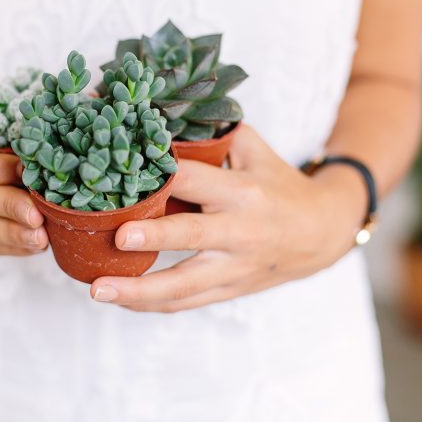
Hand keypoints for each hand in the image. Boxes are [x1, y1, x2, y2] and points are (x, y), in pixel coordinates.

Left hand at [89, 124, 367, 311]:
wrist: (323, 232)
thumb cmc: (281, 186)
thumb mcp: (255, 151)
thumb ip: (215, 135)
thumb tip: (165, 116)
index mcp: (242, 191)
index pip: (197, 179)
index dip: (164, 174)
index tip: (127, 173)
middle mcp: (239, 231)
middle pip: (192, 236)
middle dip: (154, 238)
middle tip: (117, 237)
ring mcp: (234, 266)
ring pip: (184, 285)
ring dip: (139, 291)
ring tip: (98, 290)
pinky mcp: (230, 289)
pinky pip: (187, 303)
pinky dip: (152, 305)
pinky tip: (121, 301)